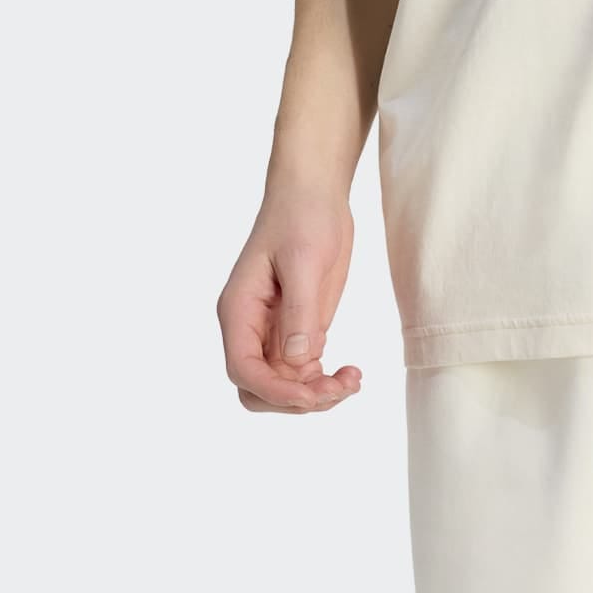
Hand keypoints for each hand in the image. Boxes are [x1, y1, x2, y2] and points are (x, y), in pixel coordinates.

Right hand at [218, 180, 364, 413]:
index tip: (311, 396)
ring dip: (316, 395)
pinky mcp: (299, 329)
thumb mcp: (304, 260)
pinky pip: (303, 373)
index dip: (274, 390)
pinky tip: (351, 373)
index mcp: (239, 309)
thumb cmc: (302, 216)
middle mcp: (250, 327)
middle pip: (258, 388)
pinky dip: (325, 382)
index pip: (243, 368)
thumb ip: (300, 312)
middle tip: (340, 387)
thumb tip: (299, 361)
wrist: (315, 193)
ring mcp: (274, 331)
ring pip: (284, 386)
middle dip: (296, 399)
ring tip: (353, 380)